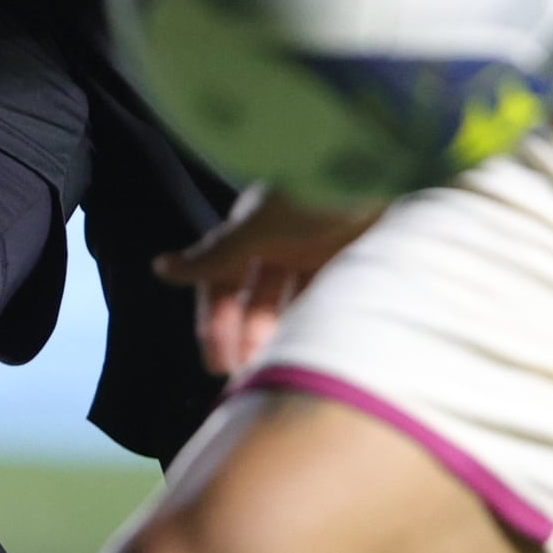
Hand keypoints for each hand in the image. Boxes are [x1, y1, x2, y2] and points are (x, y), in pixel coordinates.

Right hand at [156, 183, 380, 378]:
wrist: (392, 174)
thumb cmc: (320, 191)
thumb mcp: (263, 223)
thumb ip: (215, 253)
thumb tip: (160, 268)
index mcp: (255, 224)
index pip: (222, 280)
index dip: (216, 320)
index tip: (218, 365)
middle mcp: (283, 240)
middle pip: (255, 298)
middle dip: (247, 336)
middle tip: (248, 377)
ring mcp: (319, 253)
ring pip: (289, 306)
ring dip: (280, 337)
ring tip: (280, 370)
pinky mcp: (352, 265)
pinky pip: (326, 303)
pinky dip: (315, 326)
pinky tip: (314, 350)